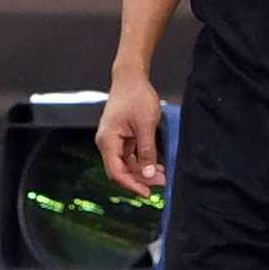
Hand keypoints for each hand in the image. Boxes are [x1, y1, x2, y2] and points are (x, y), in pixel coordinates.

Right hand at [95, 73, 166, 195]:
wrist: (130, 77)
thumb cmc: (135, 95)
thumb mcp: (146, 125)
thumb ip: (147, 151)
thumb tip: (149, 173)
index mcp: (108, 140)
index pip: (117, 172)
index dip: (132, 185)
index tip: (147, 192)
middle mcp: (107, 142)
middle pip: (121, 171)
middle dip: (140, 179)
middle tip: (160, 183)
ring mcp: (113, 140)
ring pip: (126, 164)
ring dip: (143, 171)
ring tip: (162, 176)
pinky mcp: (120, 136)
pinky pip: (129, 155)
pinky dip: (142, 162)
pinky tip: (156, 165)